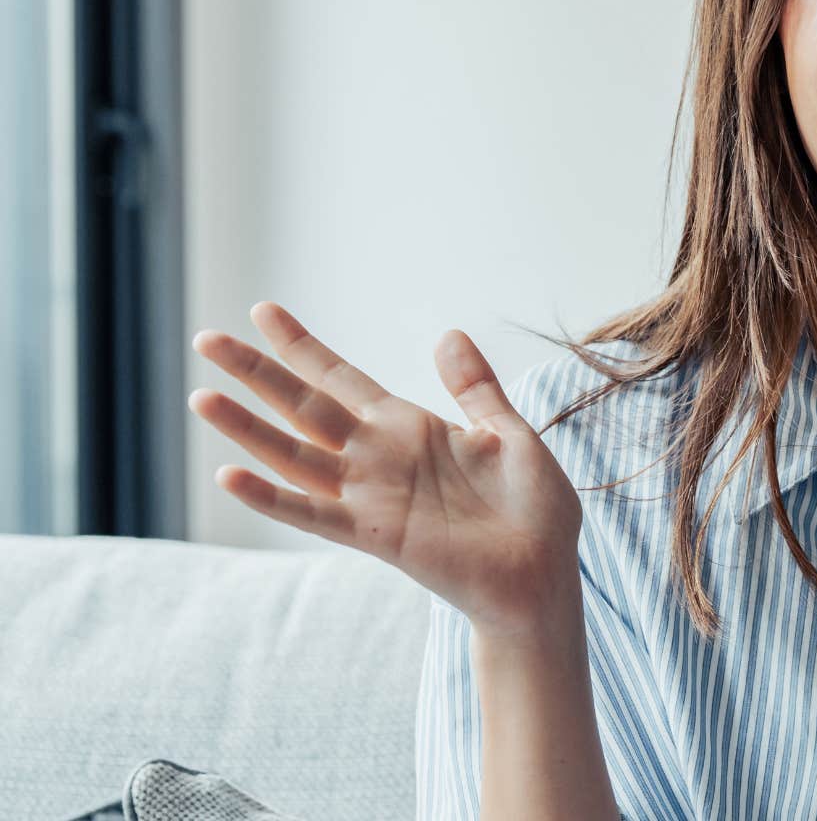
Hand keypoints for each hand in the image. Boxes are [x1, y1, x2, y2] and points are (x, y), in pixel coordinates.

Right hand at [188, 302, 582, 638]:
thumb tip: (448, 334)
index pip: (341, 379)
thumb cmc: (533, 510)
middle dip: (257, 373)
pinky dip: (272, 497)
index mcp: (409, 429)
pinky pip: (313, 513)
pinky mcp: (377, 534)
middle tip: (205, 339)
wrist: (545, 574)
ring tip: (202, 397)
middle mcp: (379, 458)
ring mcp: (372, 496)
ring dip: (248, 429)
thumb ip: (474, 388)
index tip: (263, 311)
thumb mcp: (508, 434)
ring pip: (295, 454)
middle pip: (304, 406)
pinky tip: (230, 476)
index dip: (303, 347)